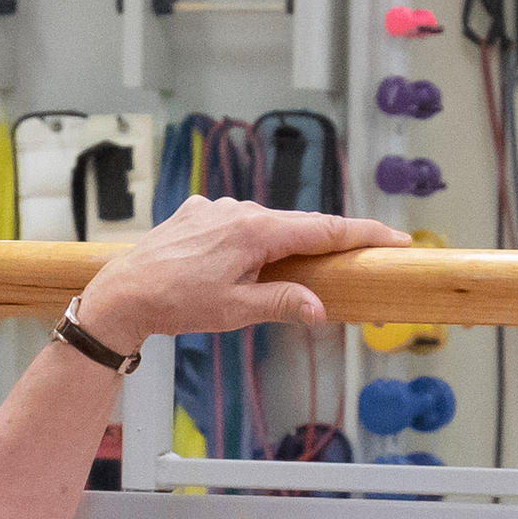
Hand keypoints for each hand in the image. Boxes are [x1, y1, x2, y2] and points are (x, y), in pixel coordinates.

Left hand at [67, 197, 397, 343]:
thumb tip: (320, 308)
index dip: (363, 234)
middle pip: (298, 225)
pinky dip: (249, 241)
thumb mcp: (235, 311)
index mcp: (255, 230)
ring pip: (265, 225)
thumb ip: (282, 303)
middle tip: (356, 258)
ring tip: (277, 277)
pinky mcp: (197, 212)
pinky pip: (237, 223)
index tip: (395, 237)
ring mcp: (216, 206)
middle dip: (327, 242)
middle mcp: (238, 209)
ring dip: (280, 246)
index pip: (323, 229)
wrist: (122, 293)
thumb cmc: (176, 304)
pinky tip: (237, 265)